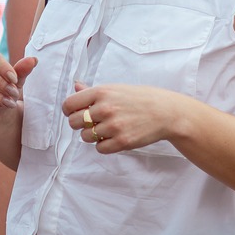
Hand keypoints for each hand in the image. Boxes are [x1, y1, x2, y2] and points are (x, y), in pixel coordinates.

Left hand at [62, 81, 176, 153]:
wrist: (165, 112)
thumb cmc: (140, 98)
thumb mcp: (116, 89)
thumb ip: (92, 91)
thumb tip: (75, 86)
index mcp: (101, 92)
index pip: (69, 105)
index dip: (69, 111)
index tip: (75, 113)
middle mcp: (105, 108)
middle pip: (74, 122)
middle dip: (79, 124)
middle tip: (91, 123)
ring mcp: (113, 126)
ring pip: (86, 137)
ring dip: (92, 135)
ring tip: (106, 129)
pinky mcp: (122, 141)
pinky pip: (99, 148)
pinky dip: (103, 145)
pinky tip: (113, 137)